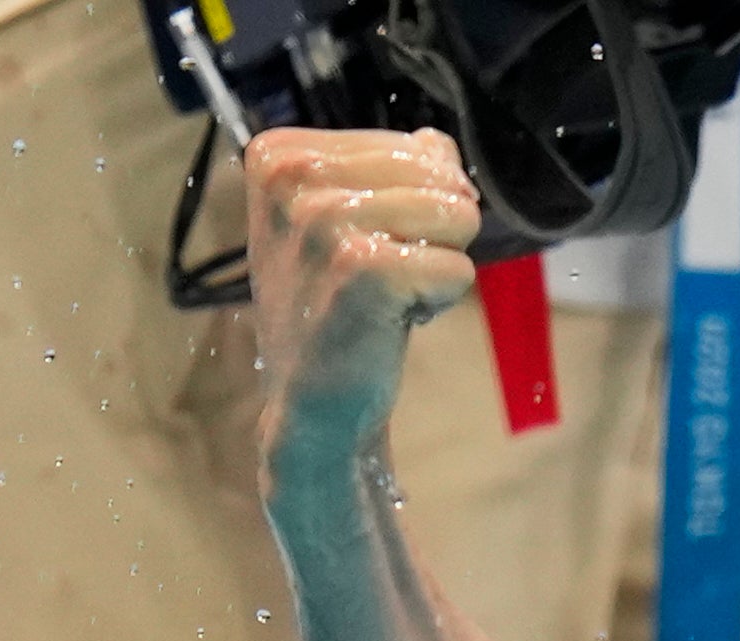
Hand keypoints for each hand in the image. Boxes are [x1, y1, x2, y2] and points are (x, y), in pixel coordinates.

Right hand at [243, 127, 482, 482]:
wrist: (313, 399)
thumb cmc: (334, 304)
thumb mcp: (348, 220)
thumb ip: (396, 168)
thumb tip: (439, 143)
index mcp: (279, 153)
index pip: (418, 147)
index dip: (416, 202)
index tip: (361, 246)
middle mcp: (292, 178)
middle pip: (442, 175)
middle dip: (435, 230)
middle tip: (381, 275)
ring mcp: (322, 221)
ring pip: (458, 214)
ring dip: (438, 263)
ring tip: (386, 294)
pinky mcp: (363, 270)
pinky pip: (460, 267)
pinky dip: (441, 299)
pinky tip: (390, 319)